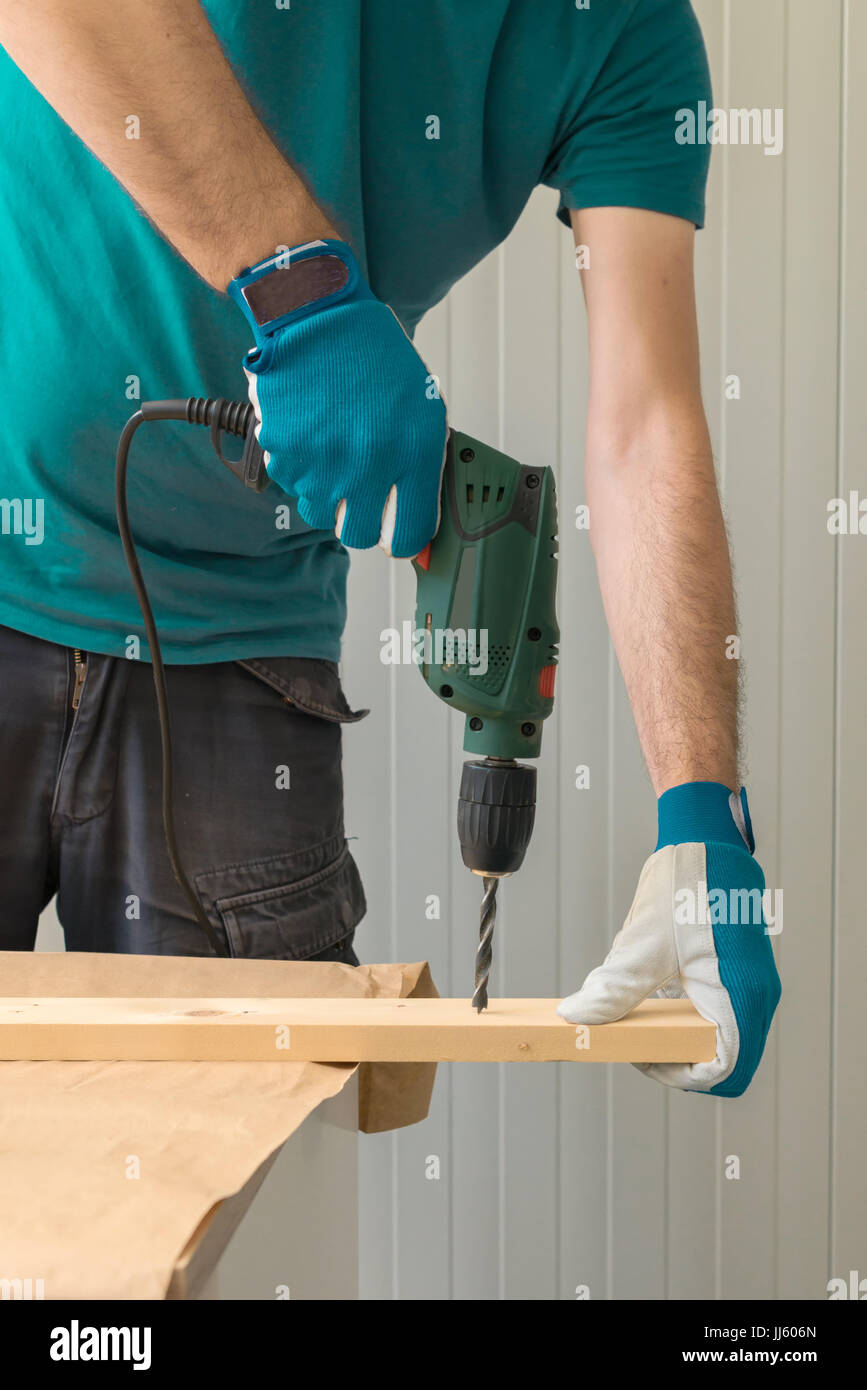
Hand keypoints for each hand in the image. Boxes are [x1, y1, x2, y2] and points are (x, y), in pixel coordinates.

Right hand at [229, 239, 447, 554]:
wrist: (318, 316)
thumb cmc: (376, 359)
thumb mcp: (423, 408)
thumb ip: (423, 469)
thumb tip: (416, 525)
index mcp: (413, 452)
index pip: (409, 534)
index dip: (405, 540)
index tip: (399, 533)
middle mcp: (368, 464)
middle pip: (360, 535)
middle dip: (363, 522)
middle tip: (363, 496)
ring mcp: (322, 462)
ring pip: (323, 514)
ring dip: (329, 495)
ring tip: (335, 456)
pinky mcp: (284, 453)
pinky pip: (292, 484)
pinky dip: (301, 469)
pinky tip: (311, 435)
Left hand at [557, 781, 780, 1096]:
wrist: (705, 840)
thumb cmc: (684, 887)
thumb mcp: (642, 945)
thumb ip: (612, 990)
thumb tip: (575, 1017)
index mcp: (741, 996)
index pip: (722, 1069)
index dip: (680, 1075)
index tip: (641, 1057)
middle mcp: (755, 996)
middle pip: (722, 1057)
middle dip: (676, 1057)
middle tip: (634, 1042)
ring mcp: (752, 983)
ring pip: (720, 1035)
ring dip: (680, 1035)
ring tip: (638, 1020)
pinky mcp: (741, 970)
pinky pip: (719, 1010)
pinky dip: (687, 1014)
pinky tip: (652, 997)